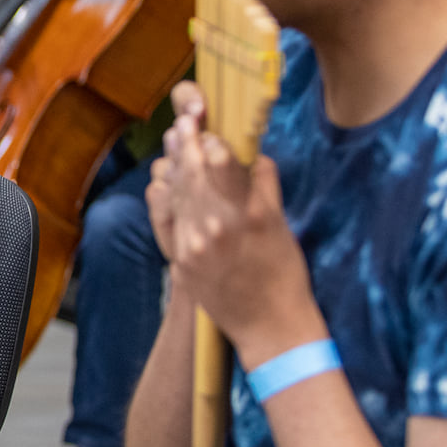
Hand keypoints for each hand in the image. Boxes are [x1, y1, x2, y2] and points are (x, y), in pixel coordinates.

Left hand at [153, 82, 321, 364]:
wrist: (270, 329)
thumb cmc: (285, 275)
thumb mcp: (281, 225)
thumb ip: (263, 186)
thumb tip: (251, 153)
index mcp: (248, 214)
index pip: (219, 159)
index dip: (211, 138)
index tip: (209, 124)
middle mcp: (215, 227)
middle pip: (191, 170)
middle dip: (186, 139)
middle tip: (185, 117)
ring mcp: (192, 245)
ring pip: (174, 190)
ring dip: (174, 161)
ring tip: (175, 138)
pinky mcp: (179, 260)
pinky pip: (163, 217)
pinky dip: (162, 193)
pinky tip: (163, 177)